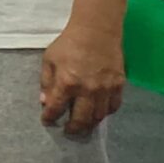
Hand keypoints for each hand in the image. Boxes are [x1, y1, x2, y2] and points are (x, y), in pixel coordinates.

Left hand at [40, 19, 125, 136]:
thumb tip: (44, 101)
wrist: (96, 31)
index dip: (50, 117)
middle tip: (68, 131)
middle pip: (81, 119)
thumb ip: (46, 81)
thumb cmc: (69, 44)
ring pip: (99, 116)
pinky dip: (105, 113)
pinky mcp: (119, 85)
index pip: (56, 108)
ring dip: (90, 124)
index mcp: (67, 83)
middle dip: (73, 128)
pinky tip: (98, 112)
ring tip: (83, 125)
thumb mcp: (49, 59)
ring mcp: (105, 89)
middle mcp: (87, 90)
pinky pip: (113, 107)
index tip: (47, 121)